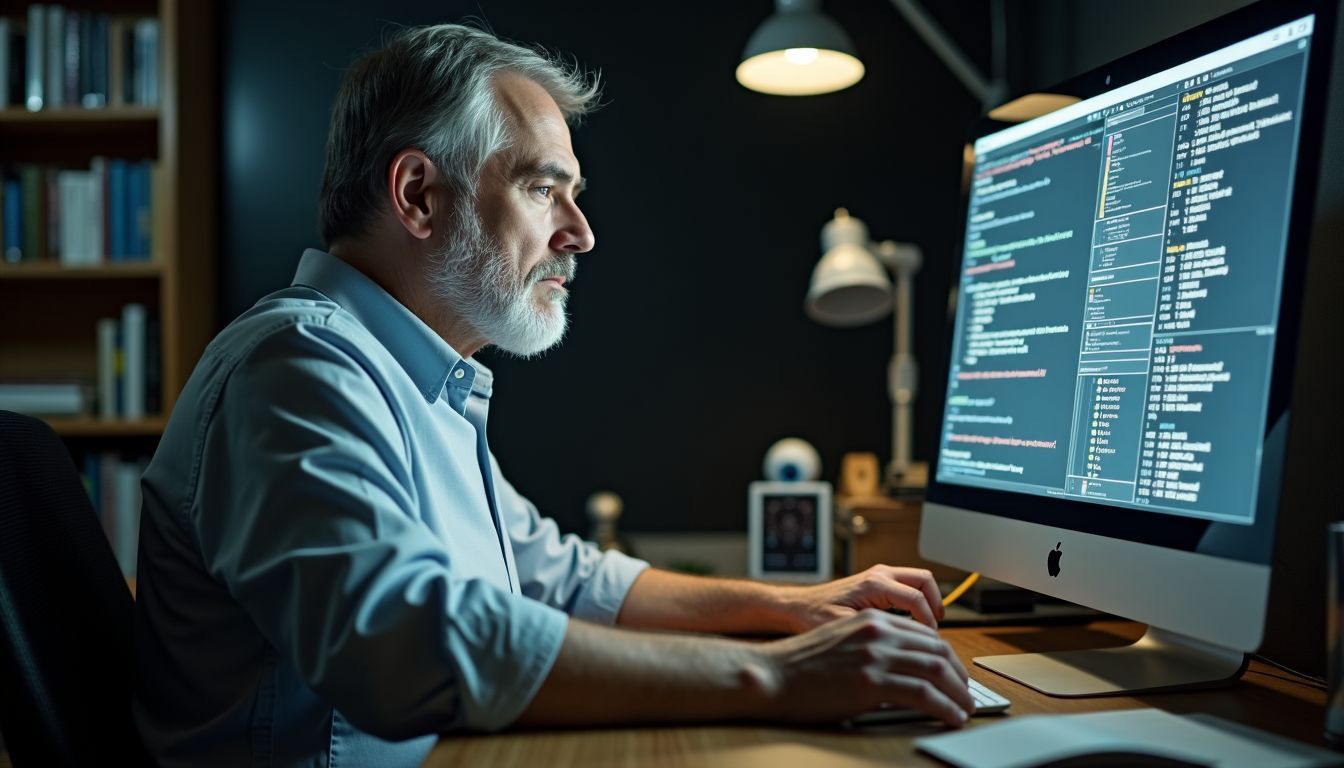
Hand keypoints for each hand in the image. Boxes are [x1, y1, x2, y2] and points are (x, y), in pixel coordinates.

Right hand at [748, 608, 972, 725]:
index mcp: (872, 620)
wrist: (773, 675)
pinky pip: (923, 695)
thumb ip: (874, 645)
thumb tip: (905, 666)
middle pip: (937, 650)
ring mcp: (875, 656)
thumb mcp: (843, 641)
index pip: (926, 634)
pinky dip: (945, 707)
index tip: (956, 674)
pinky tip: (950, 717)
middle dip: (959, 675)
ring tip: (964, 708)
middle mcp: (878, 632)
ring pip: (936, 671)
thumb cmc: (802, 664)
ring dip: (958, 693)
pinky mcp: (871, 683)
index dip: (948, 656)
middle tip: (967, 693)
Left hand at [777, 565, 944, 632]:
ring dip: (930, 600)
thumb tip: (901, 646)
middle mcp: (879, 575)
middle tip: (935, 631)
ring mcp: (879, 575)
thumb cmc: (814, 618)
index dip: (927, 623)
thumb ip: (873, 634)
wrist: (797, 607)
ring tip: (928, 628)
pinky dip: (918, 599)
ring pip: (920, 579)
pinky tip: (912, 623)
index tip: (928, 644)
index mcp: (873, 585)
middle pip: (925, 580)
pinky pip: (909, 584)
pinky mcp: (877, 581)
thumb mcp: (843, 630)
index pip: (916, 599)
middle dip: (936, 604)